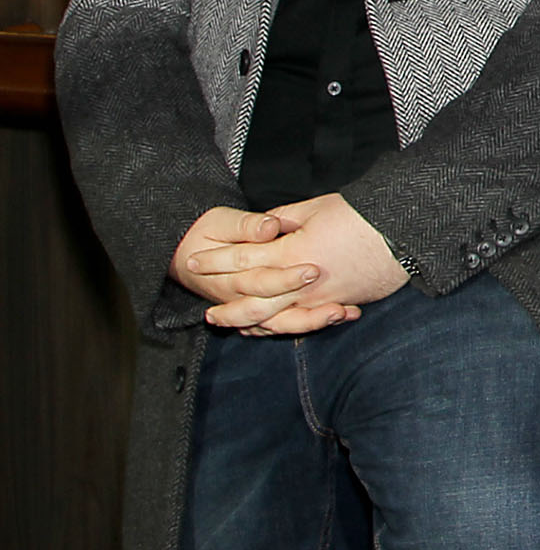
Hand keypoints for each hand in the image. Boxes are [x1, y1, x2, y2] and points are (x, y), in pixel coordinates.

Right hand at [171, 207, 335, 333]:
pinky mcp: (260, 314)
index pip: (259, 282)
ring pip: (279, 326)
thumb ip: (246, 226)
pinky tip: (340, 316)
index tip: (314, 270)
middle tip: (338, 303)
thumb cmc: (209, 232)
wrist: (187, 253)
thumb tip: (269, 227)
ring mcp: (248, 310)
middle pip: (271, 312)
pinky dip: (310, 325)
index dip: (285, 279)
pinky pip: (283, 327)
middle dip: (306, 309)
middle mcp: (237, 300)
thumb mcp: (222, 222)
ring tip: (343, 313)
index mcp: (227, 277)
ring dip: (312, 322)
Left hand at [192, 195, 404, 333]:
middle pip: (251, 300)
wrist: (406, 232)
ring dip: (248, 323)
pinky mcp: (337, 304)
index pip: (242, 259)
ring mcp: (319, 298)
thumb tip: (265, 226)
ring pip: (273, 320)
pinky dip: (280, 327)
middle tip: (206, 310)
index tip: (194, 259)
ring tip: (231, 323)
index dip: (216, 259)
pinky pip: (302, 322)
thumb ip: (284, 219)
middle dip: (226, 305)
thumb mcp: (318, 207)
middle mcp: (301, 282)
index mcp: (292, 252)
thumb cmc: (363, 214)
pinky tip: (267, 328)